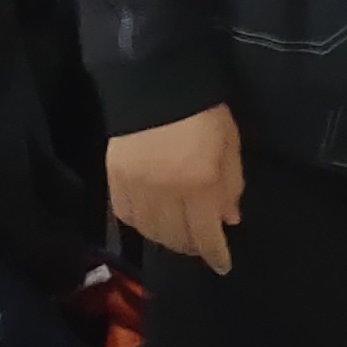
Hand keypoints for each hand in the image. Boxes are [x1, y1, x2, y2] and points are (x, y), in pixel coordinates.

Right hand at [106, 104, 243, 274]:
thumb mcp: (229, 144)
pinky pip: (127, 216)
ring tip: (178, 233)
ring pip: (151, 232)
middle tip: (202, 243)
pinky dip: (142, 224)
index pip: (206, 236)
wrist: (156, 81)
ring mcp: (137, 188)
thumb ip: (231, 184)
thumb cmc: (203, 111)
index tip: (223, 264)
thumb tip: (229, 219)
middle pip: (177, 238)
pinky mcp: (115, 179)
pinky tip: (151, 220)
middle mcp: (165, 194)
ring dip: (167, 239)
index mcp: (198, 185)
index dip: (216, 255)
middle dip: (193, 246)